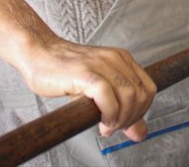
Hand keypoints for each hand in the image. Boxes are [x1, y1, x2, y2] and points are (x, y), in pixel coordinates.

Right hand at [17, 38, 156, 139]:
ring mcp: (101, 64)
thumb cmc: (66, 73)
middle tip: (113, 127)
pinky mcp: (85, 73)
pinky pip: (107, 96)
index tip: (126, 123)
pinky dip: (109, 114)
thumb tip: (140, 134)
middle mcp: (116, 59)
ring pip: (129, 96)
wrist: (38, 54)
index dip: (142, 112)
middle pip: (141, 95)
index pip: (149, 89)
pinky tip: (99, 121)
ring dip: (120, 119)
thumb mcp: (99, 90)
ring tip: (106, 126)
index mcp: (122, 59)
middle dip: (131, 118)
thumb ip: (122, 110)